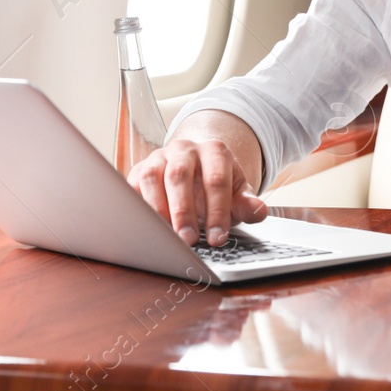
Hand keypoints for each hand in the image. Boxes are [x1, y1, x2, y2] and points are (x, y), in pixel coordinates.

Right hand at [128, 136, 267, 245]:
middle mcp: (184, 149)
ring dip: (158, 208)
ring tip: (165, 236)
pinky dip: (137, 206)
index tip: (218, 238)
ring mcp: (159, 157)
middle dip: (184, 211)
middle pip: (180, 175)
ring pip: (152, 176)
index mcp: (213, 150)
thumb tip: (259, 211)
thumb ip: (247, 203)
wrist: (196, 166)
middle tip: (188, 240)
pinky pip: (132, 185)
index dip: (218, 211)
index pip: (216, 179)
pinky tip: (145, 227)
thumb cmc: (217, 186)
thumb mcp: (237, 192)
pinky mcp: (139, 170)